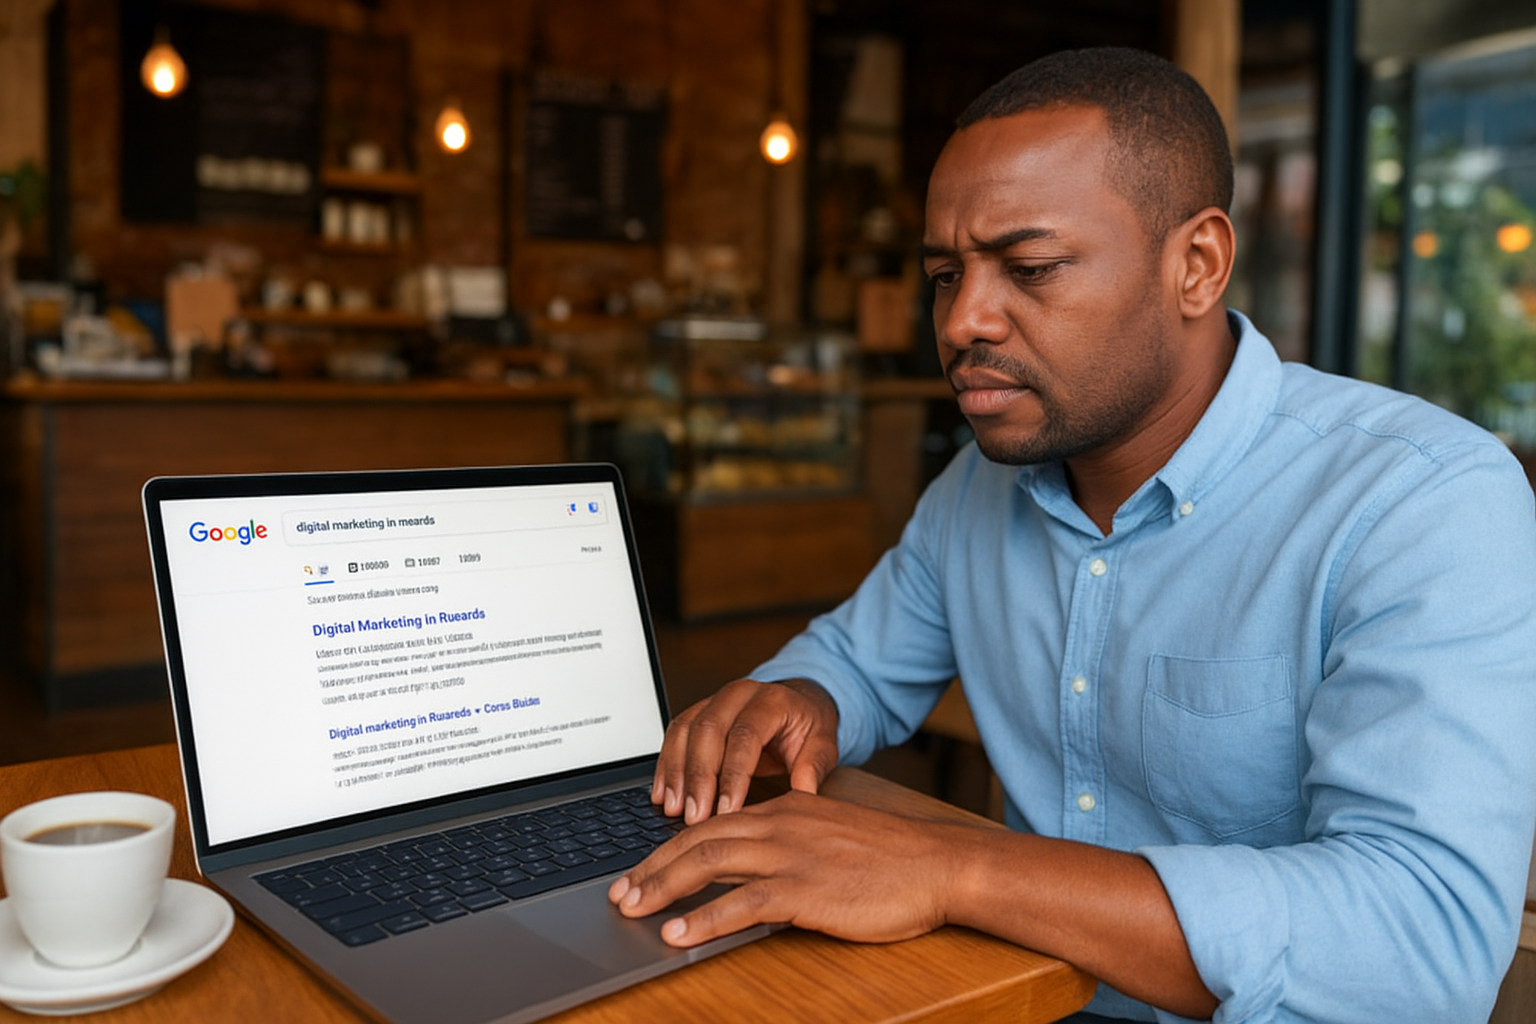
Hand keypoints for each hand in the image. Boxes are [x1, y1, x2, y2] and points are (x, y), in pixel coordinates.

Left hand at [608, 790, 963, 945]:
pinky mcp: (805, 889)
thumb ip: (791, 844)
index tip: (641, 870)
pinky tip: (677, 933)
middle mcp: (780, 823)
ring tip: (631, 910)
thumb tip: (754, 870)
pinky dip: (703, 918)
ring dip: (662, 888)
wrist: (938, 864)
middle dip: (652, 867)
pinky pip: (741, 903)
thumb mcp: (831, 837)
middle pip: (698, 839)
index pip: (712, 823)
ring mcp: (791, 855)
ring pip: (709, 863)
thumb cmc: (892, 859)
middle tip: (620, 893)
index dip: (669, 848)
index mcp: (786, 808)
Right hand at [654, 678, 838, 823]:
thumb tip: (803, 797)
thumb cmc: (808, 729)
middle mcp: (739, 694)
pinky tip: (662, 794)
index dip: (733, 775)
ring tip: (673, 809)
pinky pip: (674, 734)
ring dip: (675, 773)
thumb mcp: (822, 746)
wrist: (797, 704)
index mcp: (771, 700)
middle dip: (698, 778)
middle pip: (708, 732)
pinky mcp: (698, 712)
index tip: (726, 811)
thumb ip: (812, 768)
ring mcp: (715, 700)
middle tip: (694, 817)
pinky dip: (666, 765)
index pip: (746, 736)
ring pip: (685, 731)